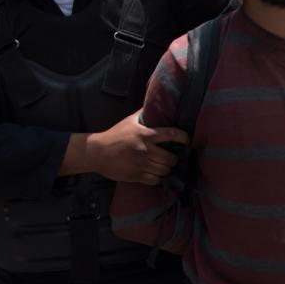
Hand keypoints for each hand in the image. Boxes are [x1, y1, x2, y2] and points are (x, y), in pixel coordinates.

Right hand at [61, 111, 188, 184]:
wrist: (97, 152)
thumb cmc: (114, 135)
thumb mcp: (129, 121)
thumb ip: (143, 114)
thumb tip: (154, 103)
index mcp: (146, 135)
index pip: (171, 134)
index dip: (183, 137)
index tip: (187, 140)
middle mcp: (146, 150)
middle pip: (170, 158)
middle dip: (174, 158)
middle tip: (172, 156)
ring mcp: (141, 164)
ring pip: (164, 170)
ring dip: (166, 168)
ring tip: (164, 165)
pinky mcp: (136, 176)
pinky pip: (155, 180)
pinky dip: (158, 178)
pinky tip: (155, 173)